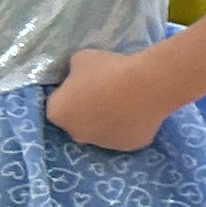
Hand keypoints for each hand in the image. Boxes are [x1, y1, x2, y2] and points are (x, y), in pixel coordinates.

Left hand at [45, 45, 177, 151]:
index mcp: (58, 113)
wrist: (148, 85)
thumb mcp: (80, 59)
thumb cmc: (108, 69)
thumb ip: (73, 73)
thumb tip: (78, 77)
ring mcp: (103, 143)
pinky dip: (128, 126)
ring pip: (101, 131)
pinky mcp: (128, 147)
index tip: (83, 83)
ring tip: (124, 101)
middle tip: (103, 93)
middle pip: (77, 122)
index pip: (57, 104)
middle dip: (86, 111)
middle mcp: (76, 134)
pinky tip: (138, 111)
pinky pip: (124, 135)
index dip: (69, 93)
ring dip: (107, 120)